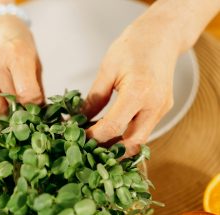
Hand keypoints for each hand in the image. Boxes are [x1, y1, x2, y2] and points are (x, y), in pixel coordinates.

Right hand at [0, 15, 43, 115]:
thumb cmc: (20, 46)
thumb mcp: (35, 62)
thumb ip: (37, 88)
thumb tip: (38, 113)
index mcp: (16, 54)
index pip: (26, 94)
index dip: (34, 104)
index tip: (36, 102)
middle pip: (11, 102)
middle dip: (21, 107)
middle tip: (24, 101)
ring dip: (5, 110)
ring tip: (11, 100)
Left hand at [83, 16, 180, 156]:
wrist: (163, 35)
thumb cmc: (135, 45)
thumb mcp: (108, 69)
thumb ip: (95, 98)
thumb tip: (81, 119)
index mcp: (139, 92)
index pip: (113, 127)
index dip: (94, 137)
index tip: (80, 138)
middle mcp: (155, 106)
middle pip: (131, 144)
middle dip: (109, 152)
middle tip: (90, 149)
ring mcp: (162, 109)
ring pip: (140, 142)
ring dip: (119, 148)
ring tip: (99, 144)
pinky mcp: (163, 110)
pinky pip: (144, 131)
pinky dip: (128, 137)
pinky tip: (113, 133)